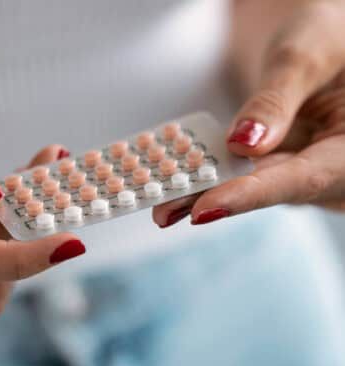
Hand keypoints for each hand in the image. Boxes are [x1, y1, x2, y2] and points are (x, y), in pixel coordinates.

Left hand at [154, 1, 344, 227]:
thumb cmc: (328, 33)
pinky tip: (175, 181)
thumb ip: (275, 102)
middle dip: (212, 198)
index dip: (249, 196)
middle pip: (268, 188)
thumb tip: (242, 143)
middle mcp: (332, 167)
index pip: (302, 180)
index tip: (203, 210)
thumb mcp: (306, 55)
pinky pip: (243, 169)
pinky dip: (209, 172)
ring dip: (204, 190)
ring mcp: (304, 166)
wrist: (321, 36)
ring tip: (159, 201)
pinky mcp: (278, 161)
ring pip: (250, 183)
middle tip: (164, 210)